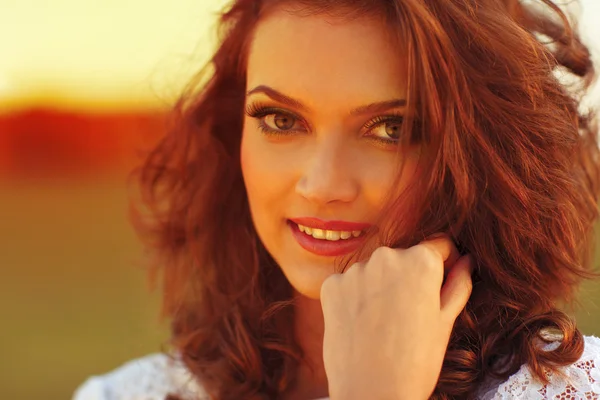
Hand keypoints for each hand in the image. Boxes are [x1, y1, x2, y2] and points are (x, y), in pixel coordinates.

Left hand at [320, 235, 472, 399]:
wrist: (371, 392)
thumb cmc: (416, 361)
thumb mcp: (445, 321)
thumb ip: (458, 283)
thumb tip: (466, 260)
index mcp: (421, 260)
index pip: (439, 245)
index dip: (444, 264)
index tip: (438, 286)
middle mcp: (386, 256)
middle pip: (403, 257)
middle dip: (408, 276)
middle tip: (408, 313)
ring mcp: (355, 270)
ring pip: (374, 270)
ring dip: (380, 286)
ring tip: (383, 322)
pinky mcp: (331, 285)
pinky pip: (349, 283)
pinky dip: (354, 297)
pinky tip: (361, 323)